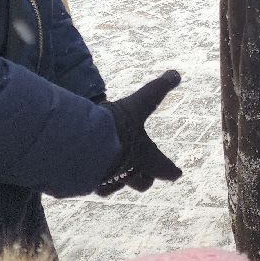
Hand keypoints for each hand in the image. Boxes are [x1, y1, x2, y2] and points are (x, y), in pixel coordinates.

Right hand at [97, 70, 182, 195]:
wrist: (81, 145)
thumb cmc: (116, 126)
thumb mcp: (139, 103)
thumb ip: (157, 89)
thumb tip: (176, 73)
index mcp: (143, 156)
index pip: (163, 167)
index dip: (171, 171)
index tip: (178, 175)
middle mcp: (127, 173)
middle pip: (142, 184)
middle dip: (145, 180)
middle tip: (148, 178)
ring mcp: (106, 181)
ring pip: (115, 187)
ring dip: (116, 180)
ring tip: (112, 173)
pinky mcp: (85, 183)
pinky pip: (93, 185)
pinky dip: (93, 180)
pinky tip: (87, 174)